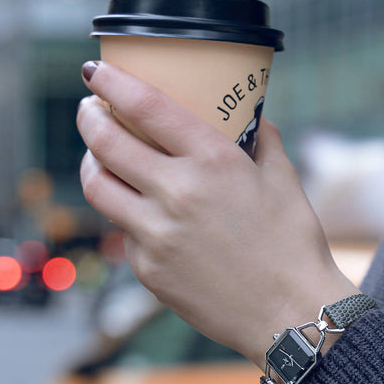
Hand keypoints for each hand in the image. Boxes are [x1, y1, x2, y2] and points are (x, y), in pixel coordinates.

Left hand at [76, 61, 355, 368]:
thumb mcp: (284, 178)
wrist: (289, 313)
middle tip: (90, 108)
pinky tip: (142, 210)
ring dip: (91, 163)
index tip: (96, 70)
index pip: (147, 108)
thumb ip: (262, 139)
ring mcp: (156, 234)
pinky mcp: (146, 270)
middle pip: (106, 144)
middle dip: (90, 118)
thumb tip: (249, 115)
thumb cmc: (293, 243)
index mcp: (213, 162)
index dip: (113, 83)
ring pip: (97, 187)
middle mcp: (177, 193)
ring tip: (99, 156)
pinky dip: (126, 213)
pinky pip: (123, 231)